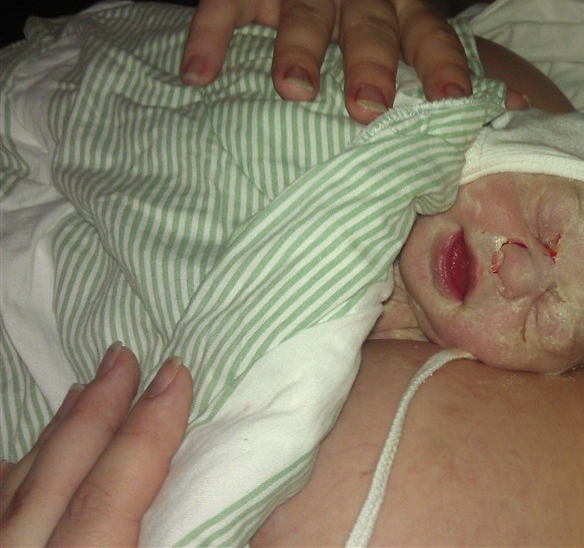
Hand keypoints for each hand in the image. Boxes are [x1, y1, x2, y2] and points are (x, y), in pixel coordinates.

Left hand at [0, 343, 191, 546]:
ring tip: (80, 389)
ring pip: (17, 493)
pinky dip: (11, 481)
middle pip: (57, 479)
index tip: (175, 374)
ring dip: (55, 436)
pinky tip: (16, 462)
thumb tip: (281, 502)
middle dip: (95, 411)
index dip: (146, 433)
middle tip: (123, 355)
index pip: (109, 494)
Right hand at [180, 0, 472, 123]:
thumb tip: (520, 109)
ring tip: (292, 89)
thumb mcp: (416, 39)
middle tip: (367, 108)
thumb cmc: (380, 24)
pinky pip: (227, 2)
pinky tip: (197, 74)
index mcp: (405, 10)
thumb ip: (457, 72)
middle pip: (368, 24)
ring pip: (304, 10)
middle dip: (369, 64)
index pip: (431, 35)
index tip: (454, 101)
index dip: (444, 66)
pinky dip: (211, 34)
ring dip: (297, 47)